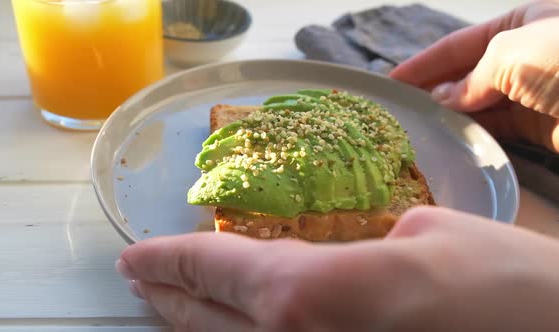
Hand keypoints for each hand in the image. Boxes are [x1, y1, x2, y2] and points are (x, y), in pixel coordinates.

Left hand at [116, 207, 558, 330]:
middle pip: (205, 326)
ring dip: (198, 330)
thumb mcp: (422, 232)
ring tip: (174, 307)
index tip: (133, 256)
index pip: (214, 271)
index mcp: (310, 295)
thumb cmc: (501, 284)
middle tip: (139, 281)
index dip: (168, 260)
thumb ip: (352, 249)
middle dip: (167, 300)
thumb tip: (322, 261)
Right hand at [389, 0, 558, 152]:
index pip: (458, 45)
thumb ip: (472, 76)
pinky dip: (472, 133)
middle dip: (432, 89)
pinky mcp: (539, 128)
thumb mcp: (514, 53)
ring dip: (449, 114)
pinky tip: (449, 137)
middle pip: (465, 74)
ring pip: (478, 104)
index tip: (389, 81)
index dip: (422, 63)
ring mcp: (532, 93)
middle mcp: (523, 57)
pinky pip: (496, 128)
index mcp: (520, 25)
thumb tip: (441, 98)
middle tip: (396, 108)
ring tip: (415, 126)